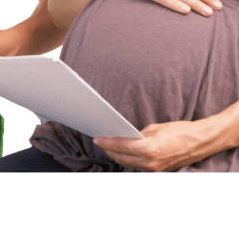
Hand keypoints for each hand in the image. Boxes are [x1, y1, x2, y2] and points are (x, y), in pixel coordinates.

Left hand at [94, 120, 209, 171]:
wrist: (200, 142)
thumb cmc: (180, 131)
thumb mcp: (155, 128)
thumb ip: (138, 134)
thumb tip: (126, 136)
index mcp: (148, 149)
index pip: (120, 146)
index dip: (106, 143)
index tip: (97, 138)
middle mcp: (150, 162)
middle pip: (121, 157)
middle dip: (109, 150)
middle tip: (100, 142)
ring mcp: (155, 169)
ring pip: (129, 164)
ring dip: (118, 156)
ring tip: (109, 147)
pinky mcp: (160, 171)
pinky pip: (139, 166)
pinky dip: (130, 160)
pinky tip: (124, 153)